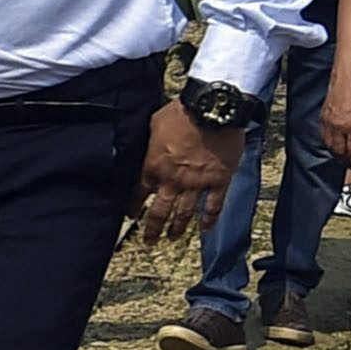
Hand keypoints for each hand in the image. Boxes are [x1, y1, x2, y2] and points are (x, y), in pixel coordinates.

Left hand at [134, 102, 231, 244]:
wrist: (211, 109)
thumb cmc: (181, 112)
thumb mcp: (153, 124)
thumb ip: (148, 142)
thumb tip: (141, 145)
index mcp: (154, 166)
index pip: (139, 193)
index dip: (134, 207)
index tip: (131, 216)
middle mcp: (173, 180)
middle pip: (160, 211)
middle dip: (152, 228)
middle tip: (149, 240)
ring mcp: (197, 183)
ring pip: (184, 213)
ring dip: (177, 228)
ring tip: (172, 237)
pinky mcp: (219, 181)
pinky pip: (214, 205)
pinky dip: (210, 219)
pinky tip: (205, 229)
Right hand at [320, 77, 350, 173]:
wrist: (346, 80)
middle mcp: (339, 127)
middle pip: (340, 153)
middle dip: (346, 161)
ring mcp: (328, 123)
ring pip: (330, 147)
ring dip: (337, 154)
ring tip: (344, 155)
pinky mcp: (322, 119)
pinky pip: (324, 138)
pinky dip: (330, 144)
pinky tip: (336, 144)